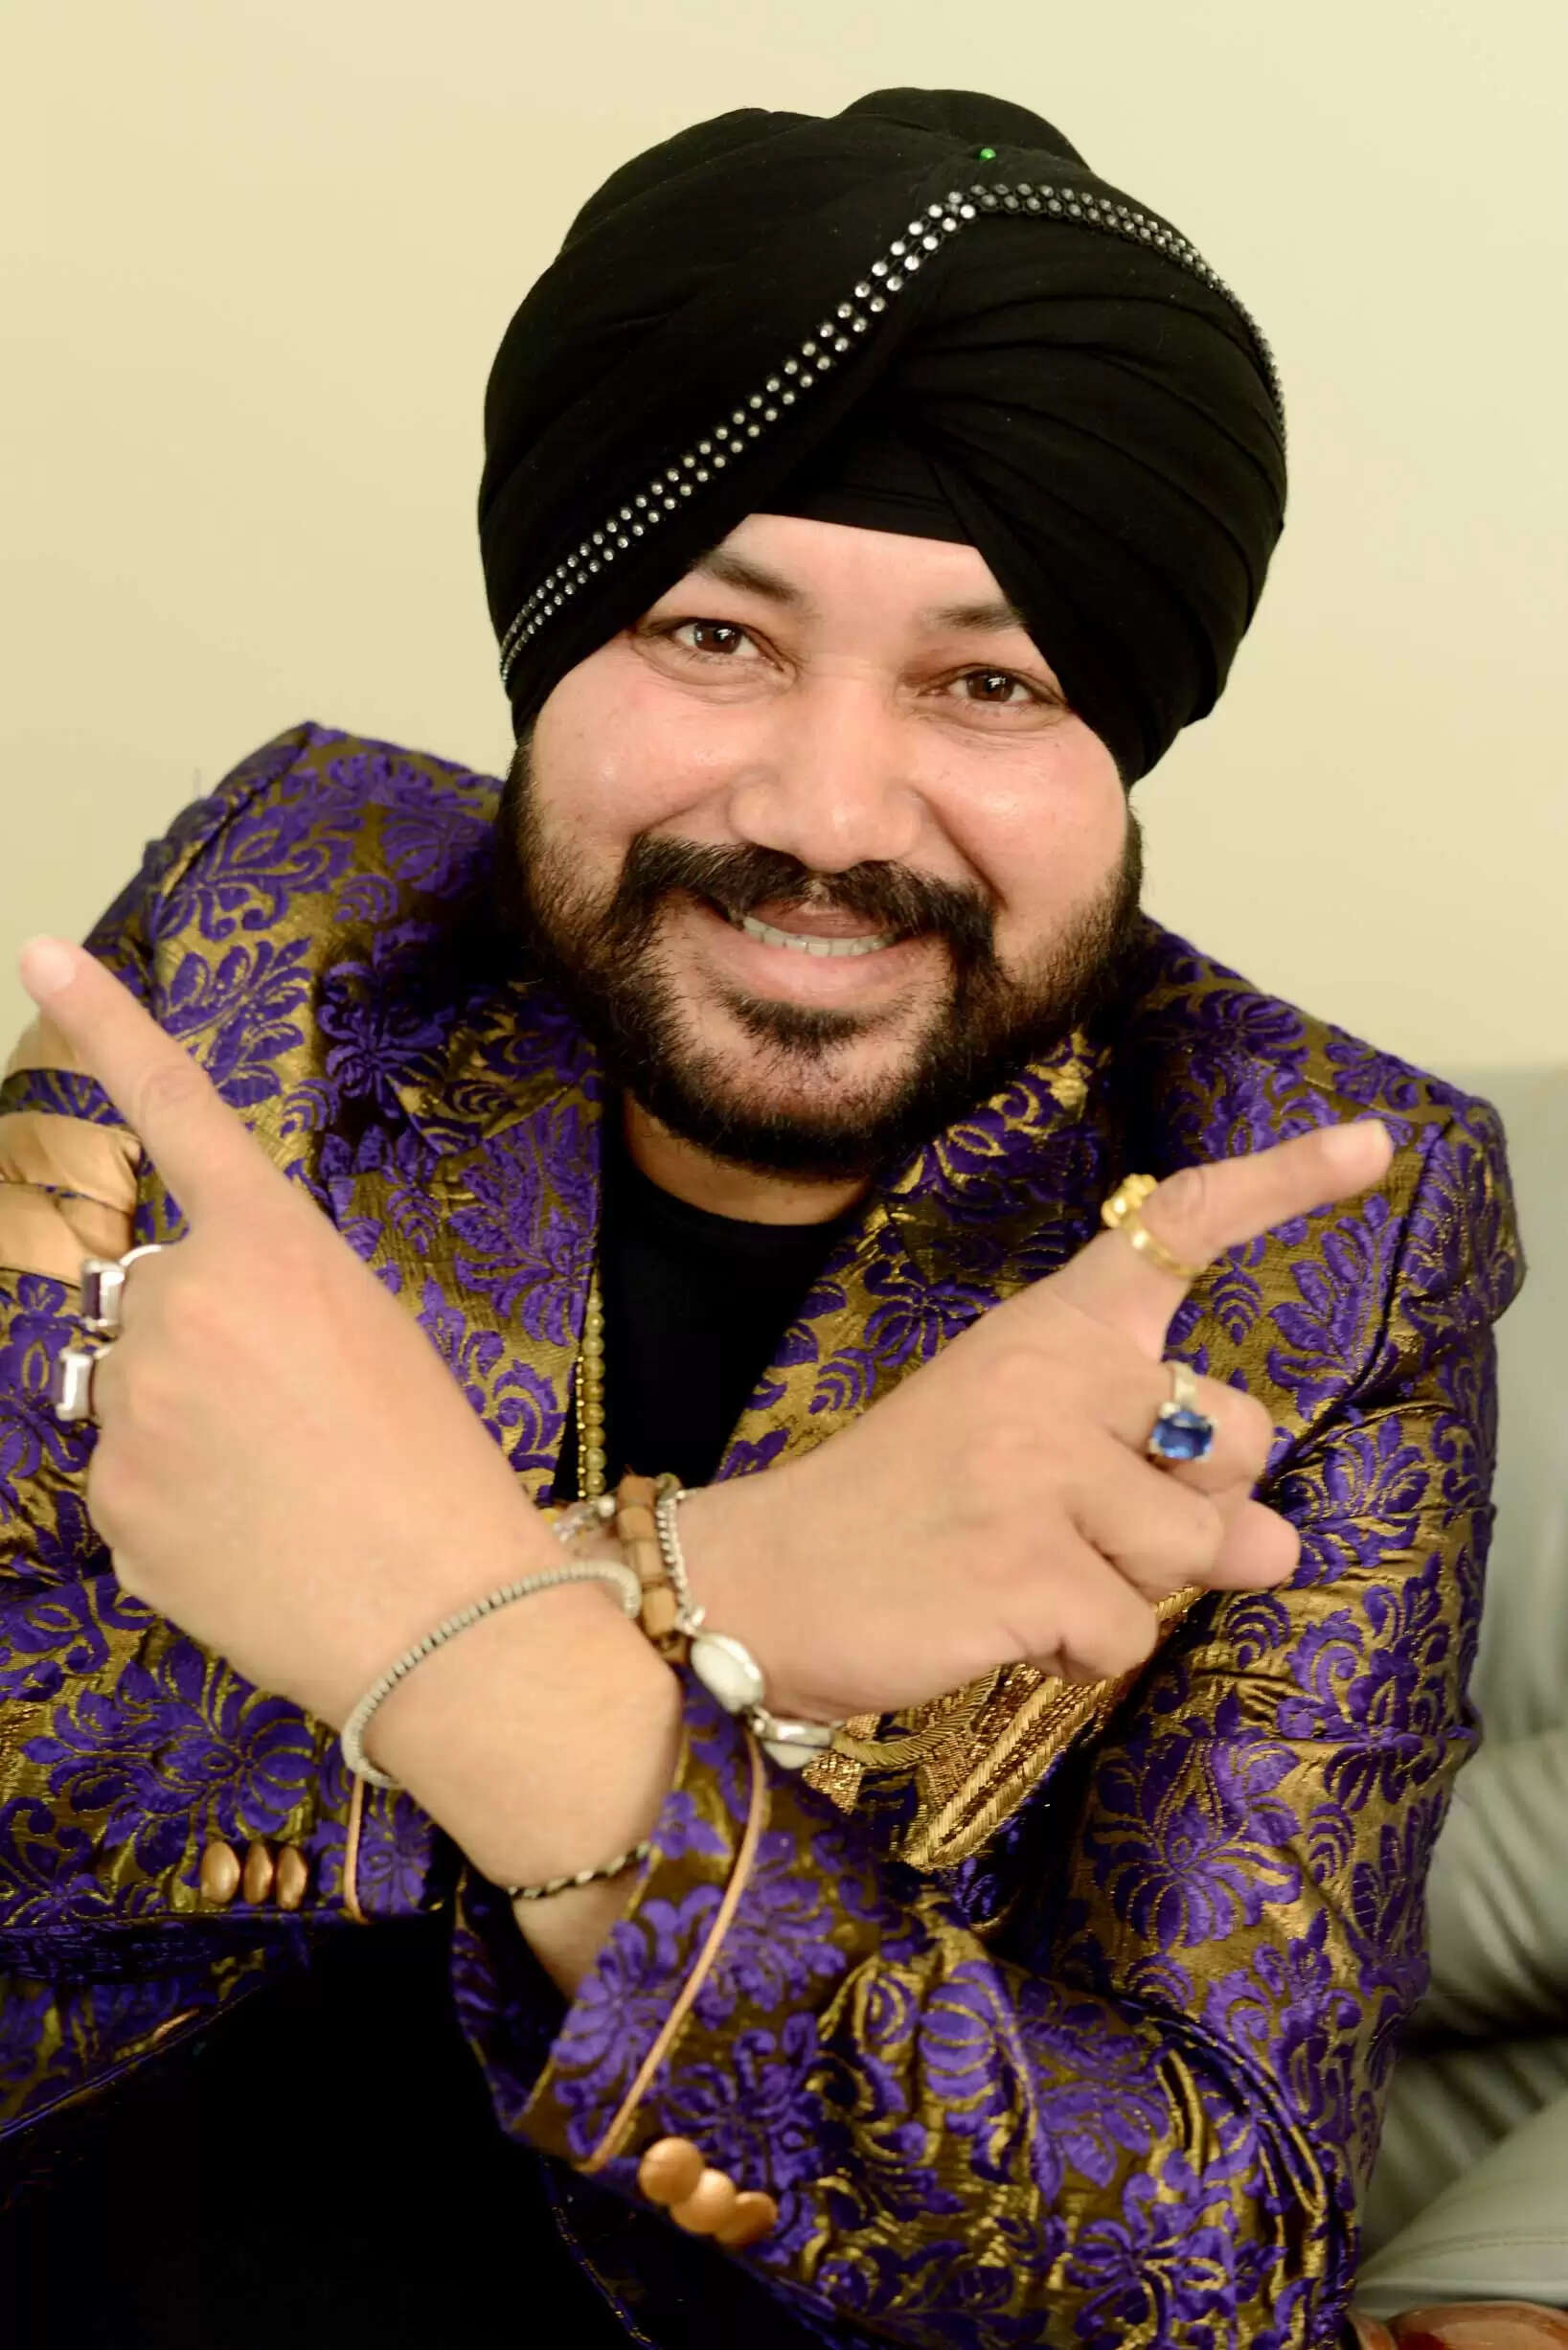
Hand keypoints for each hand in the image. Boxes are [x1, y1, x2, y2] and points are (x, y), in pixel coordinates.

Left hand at [17, 937, 594, 1729]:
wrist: (449, 1619)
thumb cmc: (441, 1468)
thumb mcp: (375, 1332)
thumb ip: (267, 1291)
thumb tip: (178, 1323)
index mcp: (270, 1248)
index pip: (177, 1110)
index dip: (108, 1027)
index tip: (40, 949)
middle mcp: (180, 1307)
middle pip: (154, 1296)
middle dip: (200, 1341)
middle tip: (291, 1419)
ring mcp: (131, 1410)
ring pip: (133, 1394)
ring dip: (183, 1427)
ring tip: (279, 1493)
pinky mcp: (108, 1507)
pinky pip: (126, 1486)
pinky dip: (174, 1509)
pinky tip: (248, 1544)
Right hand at [680, 1120, 1393, 1722]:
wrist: (761, 1578)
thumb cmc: (900, 1505)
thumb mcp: (1020, 1445)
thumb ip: (1154, 1473)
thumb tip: (1277, 1544)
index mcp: (1047, 1327)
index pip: (1175, 1229)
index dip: (1283, 1185)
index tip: (1368, 1145)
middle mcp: (1051, 1379)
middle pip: (1241, 1431)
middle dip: (1206, 1497)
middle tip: (1096, 1517)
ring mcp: (1038, 1474)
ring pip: (1205, 1547)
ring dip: (1144, 1585)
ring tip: (1041, 1573)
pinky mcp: (1023, 1572)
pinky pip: (1131, 1634)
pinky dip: (1086, 1651)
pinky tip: (1009, 1624)